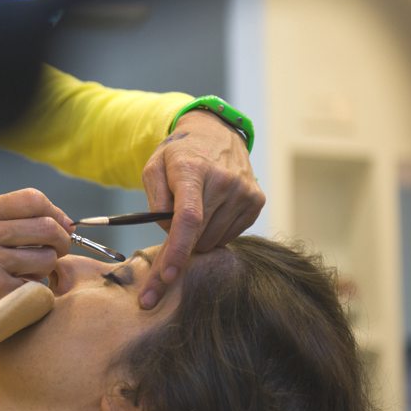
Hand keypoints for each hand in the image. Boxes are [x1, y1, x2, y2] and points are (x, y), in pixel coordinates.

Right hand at [0, 188, 72, 350]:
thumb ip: (14, 219)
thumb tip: (65, 222)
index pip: (33, 199)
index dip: (56, 212)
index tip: (62, 226)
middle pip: (47, 227)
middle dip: (62, 241)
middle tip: (58, 251)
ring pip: (47, 258)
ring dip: (47, 268)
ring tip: (28, 272)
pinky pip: (38, 284)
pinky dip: (35, 288)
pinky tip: (15, 290)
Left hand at [138, 110, 264, 308]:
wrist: (215, 134)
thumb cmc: (179, 155)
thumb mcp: (154, 169)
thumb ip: (154, 202)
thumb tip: (168, 234)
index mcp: (192, 171)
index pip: (188, 219)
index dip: (177, 251)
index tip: (168, 277)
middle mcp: (224, 181)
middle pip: (198, 236)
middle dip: (179, 246)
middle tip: (170, 238)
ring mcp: (244, 192)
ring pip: (213, 241)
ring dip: (198, 237)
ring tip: (195, 210)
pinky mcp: (257, 202)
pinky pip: (229, 236)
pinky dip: (214, 232)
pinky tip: (212, 210)